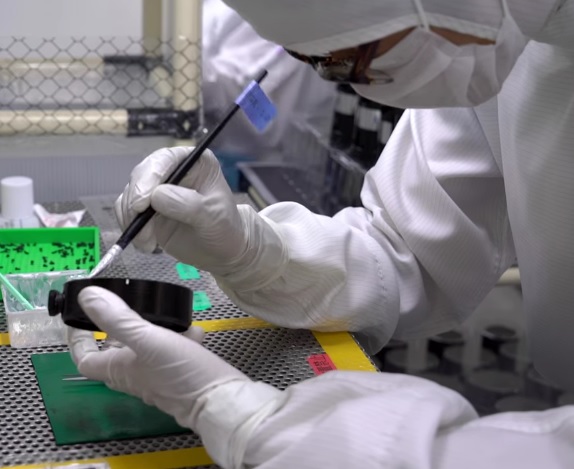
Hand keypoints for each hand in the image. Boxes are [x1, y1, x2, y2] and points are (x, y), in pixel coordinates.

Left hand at [68, 286, 244, 422]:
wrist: (219, 399)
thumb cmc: (180, 372)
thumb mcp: (148, 339)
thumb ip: (118, 318)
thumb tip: (86, 297)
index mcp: (119, 369)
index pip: (85, 358)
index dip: (78, 339)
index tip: (81, 317)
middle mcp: (135, 374)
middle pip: (117, 348)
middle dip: (123, 324)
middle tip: (130, 303)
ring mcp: (159, 374)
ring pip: (148, 345)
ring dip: (157, 327)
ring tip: (172, 314)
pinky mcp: (180, 372)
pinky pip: (174, 350)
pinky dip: (182, 337)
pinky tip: (195, 330)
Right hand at [114, 147, 286, 289]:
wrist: (221, 251)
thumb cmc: (224, 228)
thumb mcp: (214, 216)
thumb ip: (188, 205)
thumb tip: (156, 196)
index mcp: (194, 162)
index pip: (166, 159)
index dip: (150, 176)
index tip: (142, 201)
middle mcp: (173, 171)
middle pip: (142, 174)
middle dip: (135, 199)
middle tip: (137, 220)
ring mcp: (157, 190)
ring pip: (129, 194)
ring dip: (131, 218)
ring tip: (148, 241)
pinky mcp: (146, 209)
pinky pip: (126, 212)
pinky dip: (130, 228)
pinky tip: (146, 244)